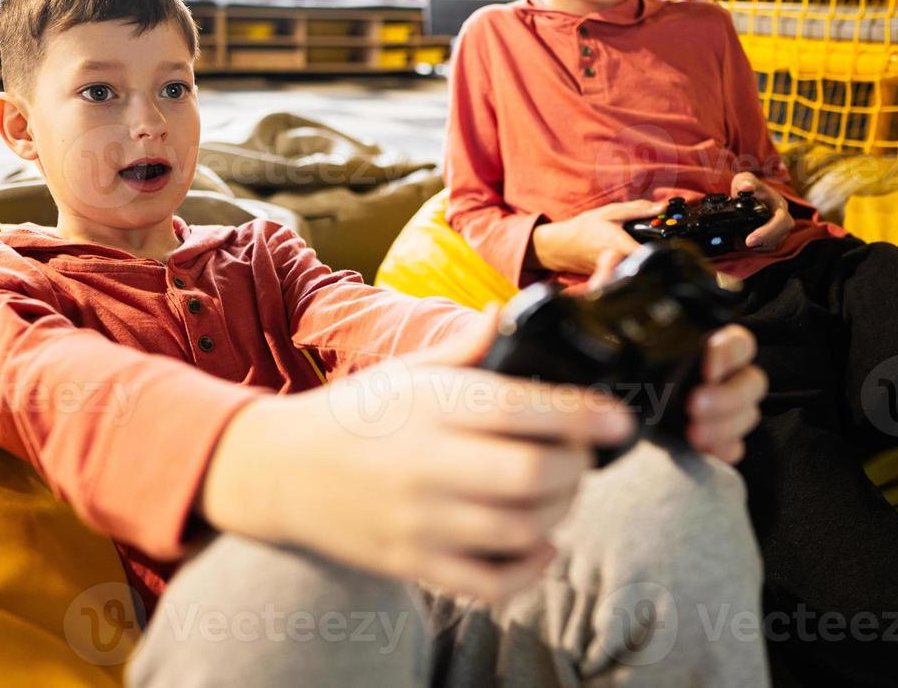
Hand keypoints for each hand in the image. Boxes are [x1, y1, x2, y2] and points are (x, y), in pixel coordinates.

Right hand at [199, 315, 636, 602]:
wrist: (278, 470)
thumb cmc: (353, 415)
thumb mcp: (406, 371)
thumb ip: (463, 351)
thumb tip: (505, 315)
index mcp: (433, 406)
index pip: (523, 408)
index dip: (583, 416)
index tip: (618, 420)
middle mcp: (429, 462)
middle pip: (532, 474)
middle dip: (574, 468)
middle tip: (578, 458)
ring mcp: (420, 519)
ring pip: (519, 530)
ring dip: (558, 515)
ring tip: (556, 497)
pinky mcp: (413, 563)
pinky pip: (489, 582)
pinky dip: (529, 570)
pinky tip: (537, 545)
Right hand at [529, 199, 662, 275]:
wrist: (562, 246)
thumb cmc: (584, 228)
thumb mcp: (610, 212)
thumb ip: (637, 209)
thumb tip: (660, 207)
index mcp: (618, 242)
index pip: (646, 252)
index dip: (662, 250)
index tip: (675, 245)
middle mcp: (617, 260)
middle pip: (646, 263)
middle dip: (659, 255)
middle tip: (673, 247)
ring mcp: (614, 272)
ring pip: (639, 270)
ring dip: (649, 262)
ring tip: (656, 254)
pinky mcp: (612, 278)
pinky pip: (630, 273)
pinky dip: (637, 266)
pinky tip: (638, 260)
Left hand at [588, 248, 765, 463]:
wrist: (602, 408)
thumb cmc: (618, 360)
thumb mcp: (610, 325)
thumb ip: (613, 291)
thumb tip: (613, 257)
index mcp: (704, 343)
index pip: (737, 341)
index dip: (730, 350)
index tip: (707, 361)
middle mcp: (719, 376)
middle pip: (753, 380)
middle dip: (731, 394)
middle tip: (695, 404)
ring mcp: (720, 409)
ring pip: (750, 414)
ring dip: (727, 423)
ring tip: (693, 431)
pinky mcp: (712, 440)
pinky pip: (736, 447)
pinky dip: (725, 447)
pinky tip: (703, 448)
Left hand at [733, 172, 792, 251]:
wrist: (745, 197)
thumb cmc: (747, 187)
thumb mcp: (744, 180)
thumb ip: (744, 181)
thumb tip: (745, 188)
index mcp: (779, 205)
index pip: (781, 220)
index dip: (768, 231)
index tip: (750, 240)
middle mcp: (783, 219)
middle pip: (781, 236)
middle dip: (764, 242)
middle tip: (747, 244)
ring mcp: (779, 230)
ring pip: (775, 244)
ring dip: (760, 247)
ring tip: (743, 243)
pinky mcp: (773, 239)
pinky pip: (769, 248)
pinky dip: (758, 249)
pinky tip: (746, 245)